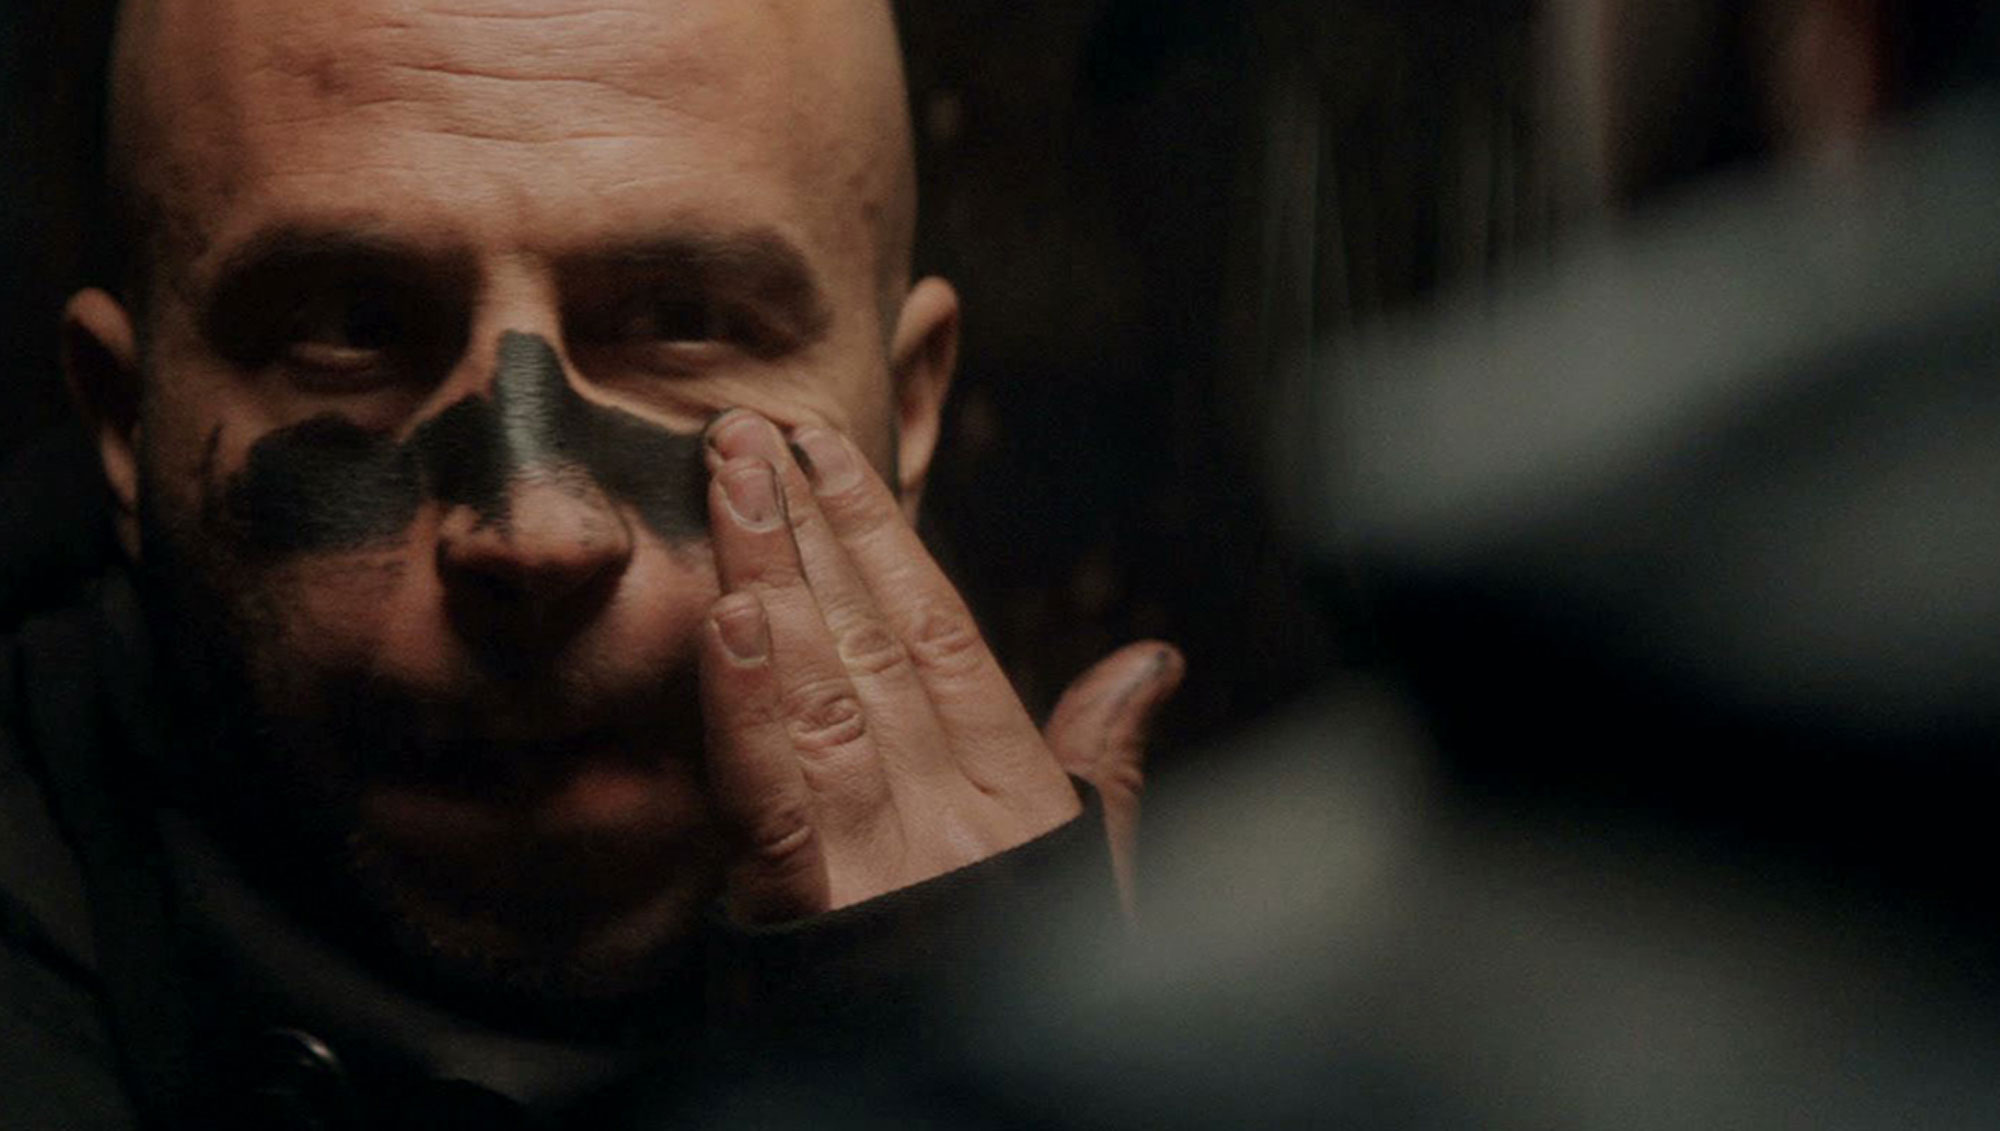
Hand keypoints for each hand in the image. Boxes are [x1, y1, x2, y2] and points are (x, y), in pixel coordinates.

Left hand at [698, 409, 1177, 922]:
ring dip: (771, 576)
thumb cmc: (1033, 1002)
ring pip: (821, 692)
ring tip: (731, 479)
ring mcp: (883, 865)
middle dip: (809, 527)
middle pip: (872, 645)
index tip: (828, 455)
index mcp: (1017, 798)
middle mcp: (952, 815)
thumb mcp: (1084, 878)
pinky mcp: (814, 924)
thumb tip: (1148, 660)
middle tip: (749, 431)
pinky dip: (750, 706)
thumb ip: (1104, 764)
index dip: (883, 536)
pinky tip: (729, 620)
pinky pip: (773, 801)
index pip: (942, 634)